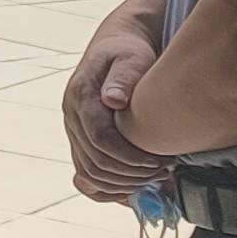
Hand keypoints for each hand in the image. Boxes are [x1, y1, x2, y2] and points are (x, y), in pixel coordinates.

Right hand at [61, 13, 171, 205]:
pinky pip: (86, 176)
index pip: (100, 140)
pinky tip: (133, 190)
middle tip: (165, 171)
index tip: (160, 162)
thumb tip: (112, 99)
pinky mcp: (81, 141)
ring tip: (155, 179)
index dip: (130, 158)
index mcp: (80, 96)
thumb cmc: (128, 52)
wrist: (116, 48)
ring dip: (122, 184)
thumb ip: (123, 76)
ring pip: (89, 174)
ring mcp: (74, 131)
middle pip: (95, 162)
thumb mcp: (130, 57)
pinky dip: (108, 189)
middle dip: (132, 174)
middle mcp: (71, 116)